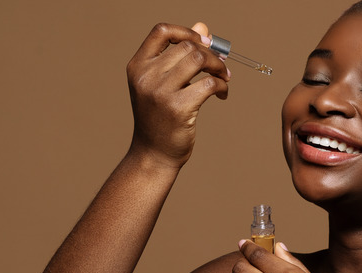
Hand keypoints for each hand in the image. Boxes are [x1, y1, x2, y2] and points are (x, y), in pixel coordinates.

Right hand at [126, 22, 229, 167]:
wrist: (153, 154)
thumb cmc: (160, 118)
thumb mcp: (162, 84)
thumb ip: (179, 55)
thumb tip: (203, 28)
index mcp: (138, 66)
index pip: (162, 31)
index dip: (187, 32)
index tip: (204, 43)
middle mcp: (145, 76)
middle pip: (187, 46)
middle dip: (211, 54)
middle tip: (221, 68)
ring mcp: (160, 92)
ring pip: (199, 60)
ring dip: (219, 67)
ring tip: (224, 79)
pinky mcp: (178, 108)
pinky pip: (210, 84)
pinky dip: (223, 86)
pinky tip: (222, 94)